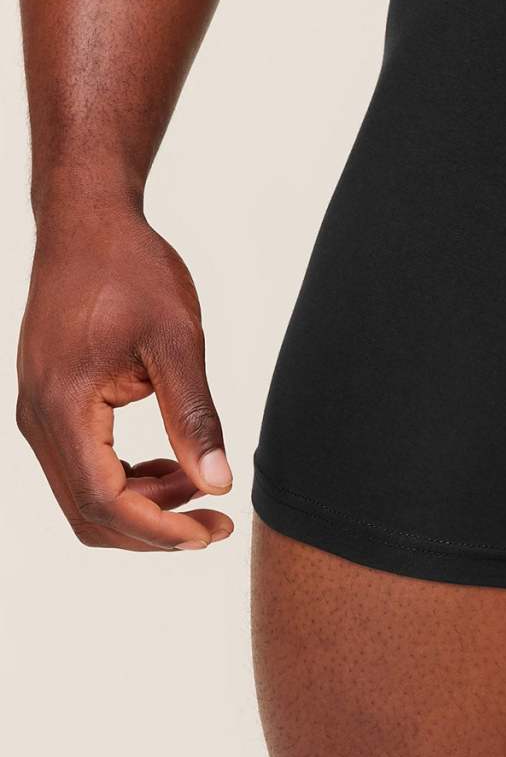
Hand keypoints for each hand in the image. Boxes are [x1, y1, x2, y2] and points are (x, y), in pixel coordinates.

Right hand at [16, 213, 234, 550]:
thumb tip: (217, 485)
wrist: (87, 224)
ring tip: (200, 485)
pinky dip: (127, 479)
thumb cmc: (131, 270)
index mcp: (63, 405)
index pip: (104, 501)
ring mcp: (38, 412)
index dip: (159, 530)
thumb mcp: (177, 340)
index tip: (212, 532)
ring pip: (84, 494)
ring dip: (144, 505)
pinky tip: (171, 463)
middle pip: (88, 512)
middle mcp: (38, 417)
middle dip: (154, 529)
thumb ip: (194, 417)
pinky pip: (82, 465)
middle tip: (217, 525)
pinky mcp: (49, 403)